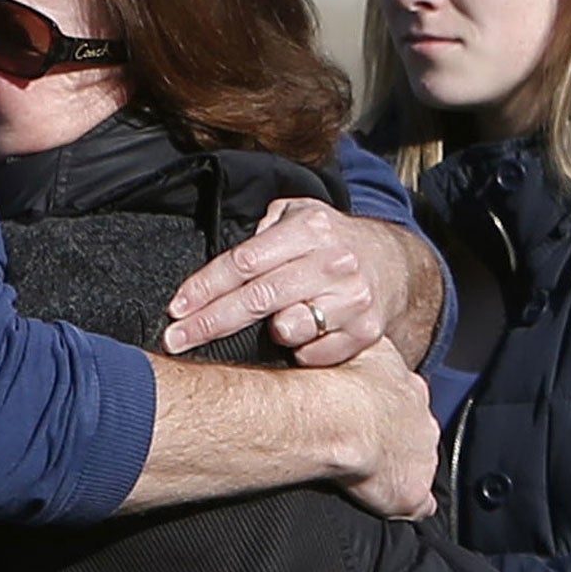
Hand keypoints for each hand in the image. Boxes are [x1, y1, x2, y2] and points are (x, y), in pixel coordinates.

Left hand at [164, 197, 408, 366]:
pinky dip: (299, 352)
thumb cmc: (332, 242)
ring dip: (270, 335)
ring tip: (273, 328)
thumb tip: (223, 265)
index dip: (205, 287)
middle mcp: (333, 262)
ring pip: (288, 330)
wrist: (395, 265)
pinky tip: (302, 339)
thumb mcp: (300, 215)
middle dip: (209, 322)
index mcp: (310, 229)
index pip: (244, 262)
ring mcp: (351, 299)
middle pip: (257, 298)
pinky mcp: (365, 332)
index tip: (177, 308)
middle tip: (175, 340)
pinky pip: (312, 356)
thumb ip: (263, 230)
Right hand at [327, 340, 438, 519]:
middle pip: (415, 432)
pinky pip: (420, 504)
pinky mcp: (413, 491)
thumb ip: (369, 353)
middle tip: (367, 445)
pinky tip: (395, 507)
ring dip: (400, 470)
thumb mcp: (359, 348)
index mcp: (409, 388)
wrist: (338, 416)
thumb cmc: (337, 380)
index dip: (387, 409)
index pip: (405, 400)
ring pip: (419, 465)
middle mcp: (424, 422)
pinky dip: (410, 505)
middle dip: (397, 439)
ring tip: (372, 475)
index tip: (370, 415)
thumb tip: (359, 346)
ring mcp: (422, 458)